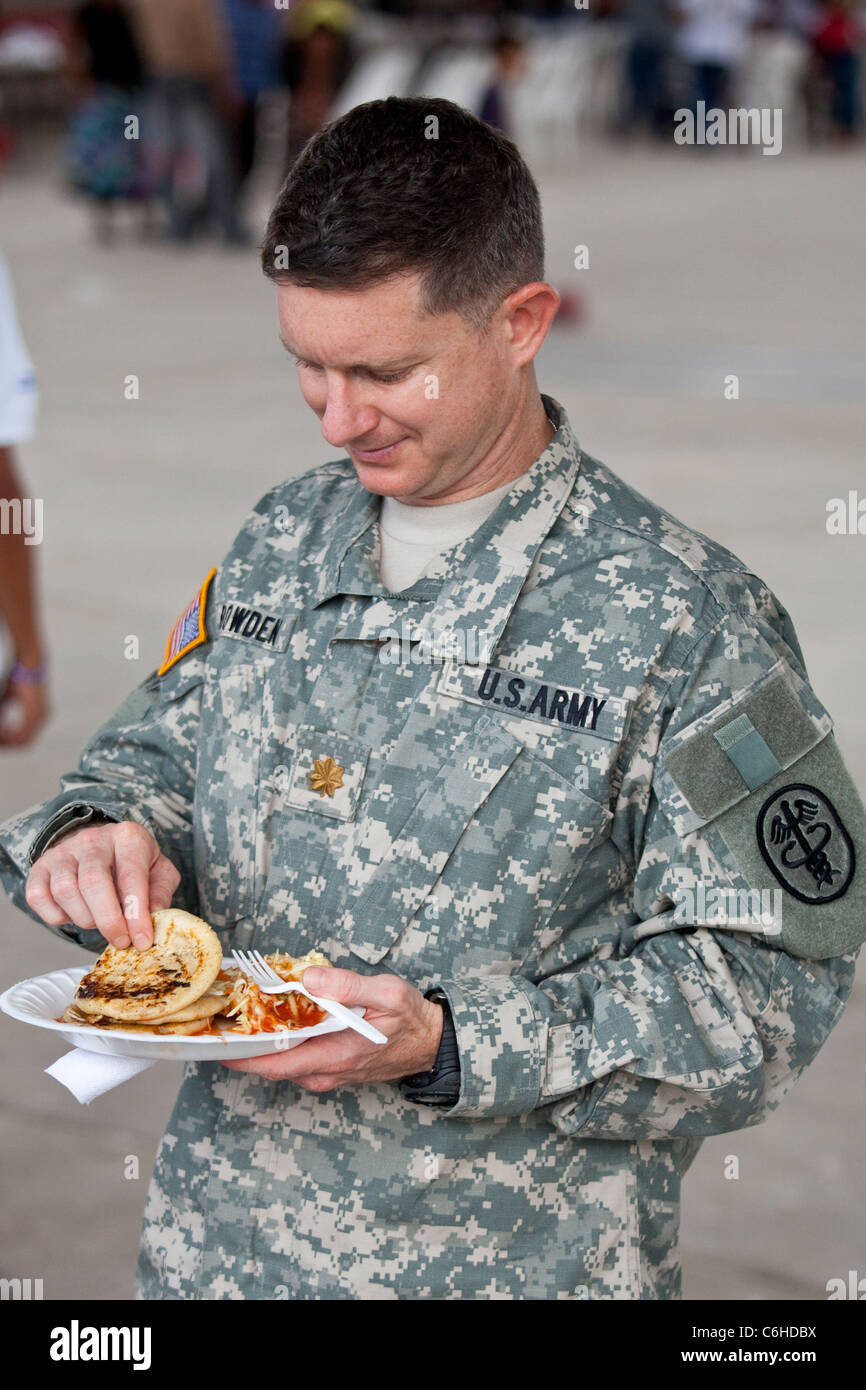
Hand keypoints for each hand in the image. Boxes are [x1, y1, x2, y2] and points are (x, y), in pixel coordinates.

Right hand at [0, 672, 49, 746]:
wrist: (28, 662)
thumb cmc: (18, 675)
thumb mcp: (7, 696)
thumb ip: (2, 711)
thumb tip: (0, 724)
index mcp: (37, 714)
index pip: (23, 737)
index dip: (9, 741)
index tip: (0, 741)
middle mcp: (42, 717)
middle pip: (23, 743)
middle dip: (7, 743)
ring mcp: (41, 716)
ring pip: (22, 741)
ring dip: (6, 740)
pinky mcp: (36, 713)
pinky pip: (22, 734)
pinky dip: (9, 735)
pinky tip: (0, 730)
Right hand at [25, 821, 179, 949]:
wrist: (101, 846)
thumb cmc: (132, 863)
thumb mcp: (159, 872)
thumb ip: (160, 893)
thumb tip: (153, 917)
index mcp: (128, 837)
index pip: (131, 876)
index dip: (136, 913)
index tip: (142, 940)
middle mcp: (93, 839)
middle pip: (93, 882)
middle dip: (108, 921)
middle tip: (120, 941)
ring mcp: (63, 852)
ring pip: (65, 891)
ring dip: (84, 918)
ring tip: (99, 921)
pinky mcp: (40, 867)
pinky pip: (39, 898)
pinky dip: (56, 916)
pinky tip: (74, 914)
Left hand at [222, 967, 444, 1090]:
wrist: (432, 1044)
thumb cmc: (410, 1019)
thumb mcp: (388, 993)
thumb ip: (348, 985)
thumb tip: (309, 978)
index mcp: (337, 1055)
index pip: (276, 1063)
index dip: (241, 1055)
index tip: (214, 1043)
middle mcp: (327, 1072)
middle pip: (271, 1065)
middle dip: (242, 1046)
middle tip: (217, 1021)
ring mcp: (328, 1074)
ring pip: (282, 1063)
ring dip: (259, 1044)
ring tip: (237, 1016)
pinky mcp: (331, 1069)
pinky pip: (296, 1060)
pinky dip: (278, 1043)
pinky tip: (270, 1021)